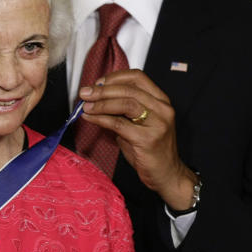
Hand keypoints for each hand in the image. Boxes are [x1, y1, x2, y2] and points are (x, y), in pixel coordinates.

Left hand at [78, 69, 198, 210]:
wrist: (167, 174)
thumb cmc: (150, 149)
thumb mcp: (137, 124)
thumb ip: (121, 110)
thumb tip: (95, 99)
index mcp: (161, 100)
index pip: (137, 77)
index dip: (115, 77)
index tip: (98, 82)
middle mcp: (162, 109)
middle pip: (129, 89)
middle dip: (103, 89)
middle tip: (85, 93)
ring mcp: (157, 123)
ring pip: (125, 103)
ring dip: (101, 103)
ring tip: (86, 106)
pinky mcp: (148, 139)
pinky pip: (119, 124)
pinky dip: (101, 119)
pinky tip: (90, 118)